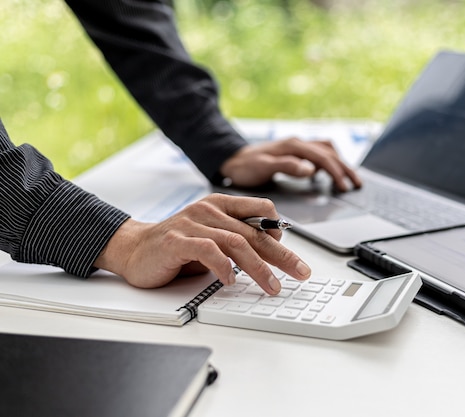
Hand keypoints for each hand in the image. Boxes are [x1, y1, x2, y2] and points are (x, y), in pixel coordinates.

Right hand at [93, 193, 310, 293]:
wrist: (133, 249)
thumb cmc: (176, 246)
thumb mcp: (212, 238)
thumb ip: (236, 240)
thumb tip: (271, 251)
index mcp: (221, 205)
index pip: (261, 210)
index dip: (278, 230)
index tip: (288, 253)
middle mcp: (208, 209)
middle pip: (254, 232)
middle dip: (281, 255)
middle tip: (300, 272)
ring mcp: (192, 223)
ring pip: (236, 242)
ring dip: (258, 267)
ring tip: (271, 285)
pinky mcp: (176, 240)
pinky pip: (207, 251)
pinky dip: (223, 267)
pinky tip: (230, 281)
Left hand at [220, 137, 361, 191]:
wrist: (232, 159)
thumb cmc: (245, 166)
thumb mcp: (264, 167)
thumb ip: (288, 166)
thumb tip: (311, 170)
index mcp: (294, 146)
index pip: (323, 157)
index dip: (337, 172)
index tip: (345, 187)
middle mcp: (298, 144)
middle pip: (330, 153)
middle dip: (345, 168)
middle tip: (356, 185)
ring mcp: (297, 147)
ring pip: (326, 151)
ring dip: (339, 164)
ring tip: (349, 179)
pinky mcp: (295, 153)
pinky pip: (318, 153)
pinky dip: (329, 162)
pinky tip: (328, 174)